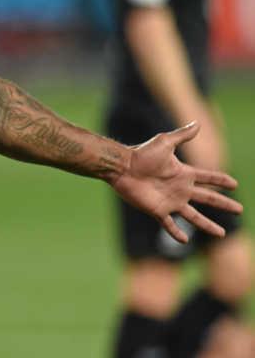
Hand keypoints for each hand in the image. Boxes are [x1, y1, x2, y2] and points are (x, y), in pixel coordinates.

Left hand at [110, 122, 241, 242]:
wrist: (122, 167)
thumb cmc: (142, 154)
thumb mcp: (164, 142)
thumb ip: (182, 136)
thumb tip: (198, 123)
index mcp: (184, 174)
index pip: (208, 178)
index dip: (221, 180)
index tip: (234, 184)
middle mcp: (180, 189)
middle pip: (208, 199)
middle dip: (224, 204)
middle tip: (239, 209)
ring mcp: (170, 201)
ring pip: (194, 216)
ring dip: (207, 225)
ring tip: (221, 234)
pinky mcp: (158, 210)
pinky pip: (169, 225)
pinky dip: (176, 232)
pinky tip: (185, 240)